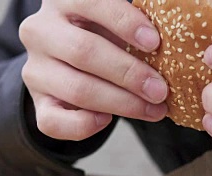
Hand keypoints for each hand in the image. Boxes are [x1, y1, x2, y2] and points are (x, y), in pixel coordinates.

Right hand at [19, 0, 167, 140]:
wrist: (69, 60)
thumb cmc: (103, 35)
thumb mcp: (115, 21)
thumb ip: (136, 26)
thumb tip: (176, 42)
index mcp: (63, 1)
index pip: (91, 4)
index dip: (124, 23)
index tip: (155, 43)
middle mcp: (40, 31)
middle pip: (84, 52)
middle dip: (129, 74)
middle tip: (161, 90)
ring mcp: (35, 69)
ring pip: (76, 89)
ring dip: (121, 103)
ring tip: (153, 109)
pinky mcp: (37, 102)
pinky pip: (54, 122)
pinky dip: (84, 125)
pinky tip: (108, 120)